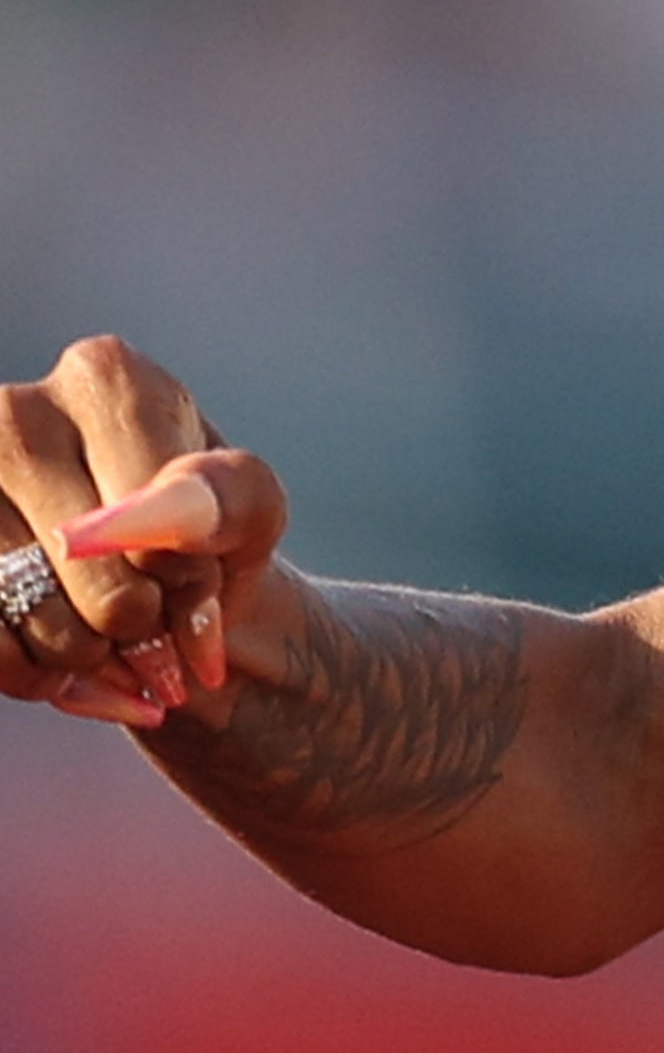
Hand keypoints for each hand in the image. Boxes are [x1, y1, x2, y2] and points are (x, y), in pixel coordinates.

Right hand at [0, 337, 291, 730]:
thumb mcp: (250, 515)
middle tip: (158, 626)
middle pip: (82, 558)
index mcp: (107, 378)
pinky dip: (34, 674)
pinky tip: (64, 668)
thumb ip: (228, 500)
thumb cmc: (202, 538)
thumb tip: (151, 523)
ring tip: (114, 649)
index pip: (152, 506)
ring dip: (85, 656)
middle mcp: (15, 413)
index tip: (198, 586)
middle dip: (137, 621)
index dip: (185, 572)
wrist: (152, 590)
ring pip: (22, 602)